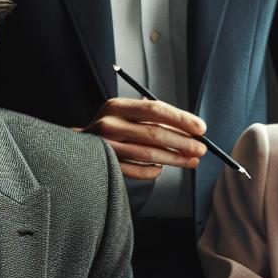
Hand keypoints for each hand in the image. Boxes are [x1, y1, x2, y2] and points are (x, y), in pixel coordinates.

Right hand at [82, 97, 205, 179]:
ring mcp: (106, 147)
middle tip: (201, 149)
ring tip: (192, 161)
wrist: (76, 147)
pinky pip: (137, 171)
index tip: (200, 129)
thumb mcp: (125, 114)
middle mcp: (109, 124)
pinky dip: (152, 172)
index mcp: (116, 106)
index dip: (181, 119)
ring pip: (148, 154)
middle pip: (154, 133)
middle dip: (182, 142)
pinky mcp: (106, 166)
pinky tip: (161, 169)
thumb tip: (190, 131)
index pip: (155, 109)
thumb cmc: (110, 128)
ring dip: (174, 159)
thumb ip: (152, 119)